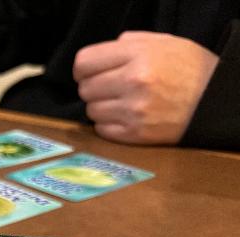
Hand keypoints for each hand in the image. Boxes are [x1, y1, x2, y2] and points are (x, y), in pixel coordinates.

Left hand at [74, 31, 218, 144]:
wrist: (214, 100)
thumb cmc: (189, 70)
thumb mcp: (163, 43)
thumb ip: (129, 43)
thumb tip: (101, 55)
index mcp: (137, 54)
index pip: (84, 62)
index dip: (83, 69)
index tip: (89, 73)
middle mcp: (132, 81)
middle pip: (85, 88)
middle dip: (94, 88)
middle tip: (110, 88)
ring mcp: (133, 109)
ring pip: (91, 110)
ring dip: (101, 107)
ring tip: (121, 103)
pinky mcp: (135, 133)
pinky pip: (102, 129)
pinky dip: (108, 124)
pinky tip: (125, 117)